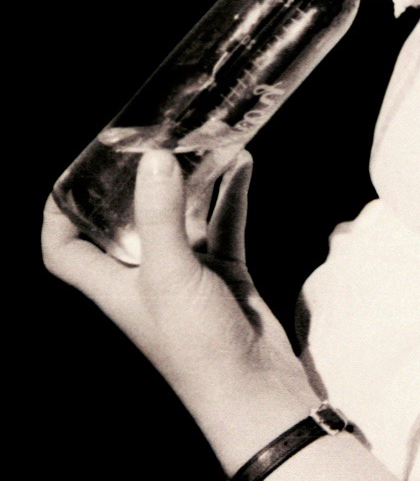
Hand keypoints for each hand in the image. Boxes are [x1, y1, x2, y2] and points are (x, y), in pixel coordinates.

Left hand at [42, 150, 317, 471]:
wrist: (252, 386)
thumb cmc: (195, 346)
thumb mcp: (170, 274)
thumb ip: (162, 216)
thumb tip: (154, 159)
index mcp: (112, 286)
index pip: (64, 250)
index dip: (58, 215)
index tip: (72, 174)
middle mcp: (144, 278)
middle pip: (125, 224)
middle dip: (131, 186)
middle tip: (143, 143)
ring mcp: (186, 275)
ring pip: (180, 218)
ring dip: (188, 184)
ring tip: (197, 144)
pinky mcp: (225, 274)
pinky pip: (224, 225)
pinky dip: (231, 195)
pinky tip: (240, 166)